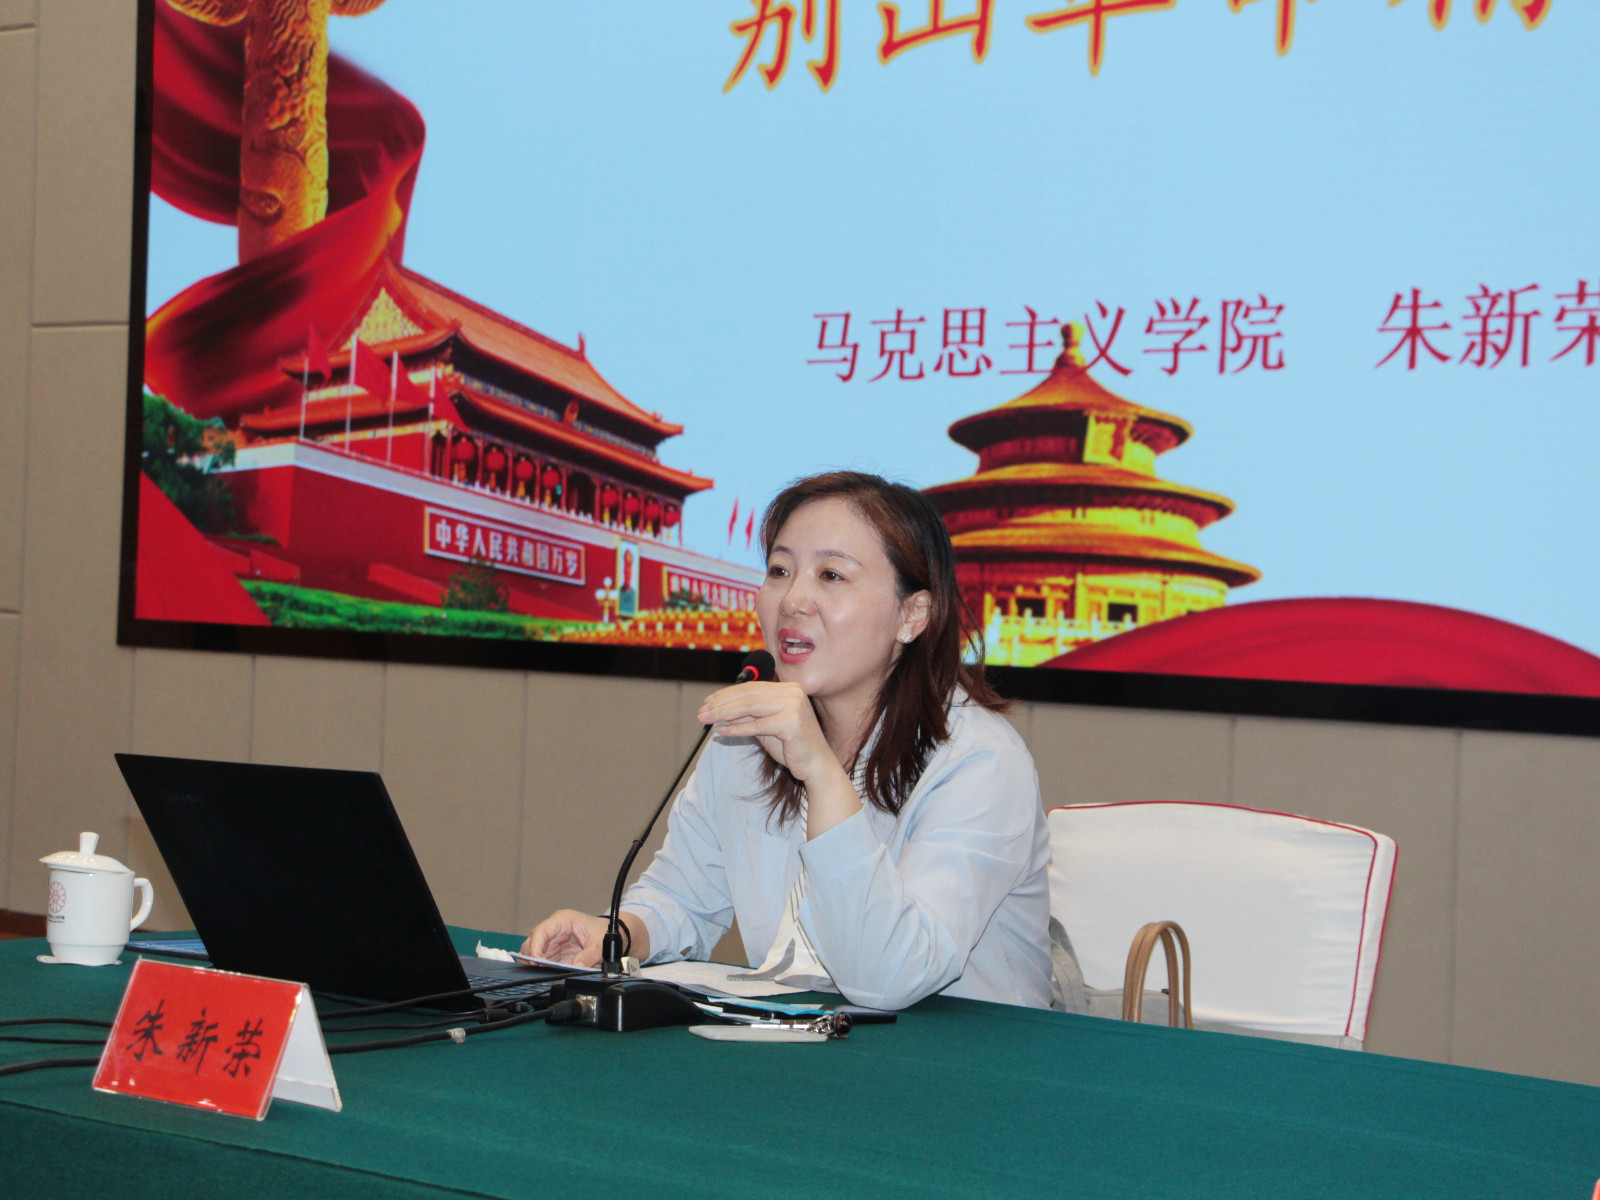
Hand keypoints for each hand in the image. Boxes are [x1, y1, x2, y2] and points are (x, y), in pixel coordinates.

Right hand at [523, 910, 608, 967]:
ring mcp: (553, 942)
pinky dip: (542, 968)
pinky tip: (548, 973)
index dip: (534, 947)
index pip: (540, 932)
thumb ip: (588, 956)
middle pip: (531, 942)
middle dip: (532, 957)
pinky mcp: (554, 953)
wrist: (610, 934)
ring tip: (545, 973)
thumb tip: (576, 967)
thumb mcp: (599, 943)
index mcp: (562, 920)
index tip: (536, 961)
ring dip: (535, 964)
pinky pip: (542, 961)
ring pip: (533, 952)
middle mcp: (554, 930)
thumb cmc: (603, 931)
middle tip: (540, 970)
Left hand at [697, 680, 838, 784]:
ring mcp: (793, 706)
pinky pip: (757, 726)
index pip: (751, 687)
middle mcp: (792, 693)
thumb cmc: (792, 746)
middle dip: (721, 703)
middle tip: (702, 711)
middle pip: (748, 695)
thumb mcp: (766, 727)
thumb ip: (748, 716)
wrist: (817, 765)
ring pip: (749, 707)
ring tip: (707, 720)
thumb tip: (722, 711)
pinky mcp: (791, 722)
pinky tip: (722, 732)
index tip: (708, 701)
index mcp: (789, 689)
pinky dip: (736, 729)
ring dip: (724, 714)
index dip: (727, 693)